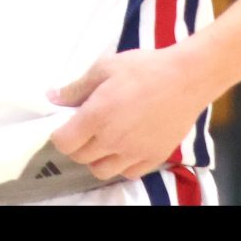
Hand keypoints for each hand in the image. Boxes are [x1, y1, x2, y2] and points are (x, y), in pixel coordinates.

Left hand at [48, 49, 212, 181]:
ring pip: (101, 171)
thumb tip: (53, 97)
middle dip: (76, 144)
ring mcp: (134, 152)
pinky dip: (121, 165)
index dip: (59, 134)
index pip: (63, 143)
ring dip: (97, 158)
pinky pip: (128, 173)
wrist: (187, 77)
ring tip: (104, 140)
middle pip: (80, 157)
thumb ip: (77, 87)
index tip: (66, 123)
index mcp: (96, 116)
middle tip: (85, 128)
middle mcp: (112, 140)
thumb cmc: (145, 67)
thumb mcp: (105, 68)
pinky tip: (125, 146)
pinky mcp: (153, 157)